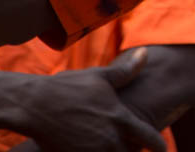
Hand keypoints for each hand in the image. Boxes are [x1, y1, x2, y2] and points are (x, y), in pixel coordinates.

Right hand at [15, 48, 166, 151]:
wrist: (33, 104)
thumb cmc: (67, 87)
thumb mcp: (100, 76)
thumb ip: (126, 71)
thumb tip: (146, 53)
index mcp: (118, 117)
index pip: (148, 136)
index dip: (158, 144)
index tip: (161, 147)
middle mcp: (108, 138)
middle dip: (133, 151)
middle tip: (132, 146)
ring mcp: (91, 151)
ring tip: (110, 146)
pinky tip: (91, 148)